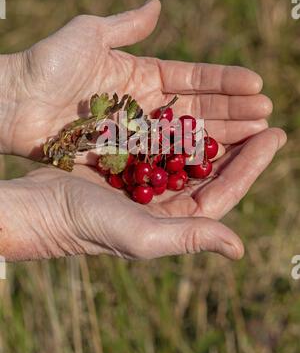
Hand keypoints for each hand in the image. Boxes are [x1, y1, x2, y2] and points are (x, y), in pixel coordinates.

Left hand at [0, 0, 271, 159]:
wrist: (14, 101)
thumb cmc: (47, 64)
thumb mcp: (88, 34)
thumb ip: (125, 24)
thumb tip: (158, 6)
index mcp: (141, 76)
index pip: (192, 79)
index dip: (224, 82)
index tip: (255, 84)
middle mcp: (144, 107)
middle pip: (196, 110)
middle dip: (231, 112)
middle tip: (266, 115)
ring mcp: (135, 134)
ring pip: (184, 136)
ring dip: (218, 136)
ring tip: (254, 136)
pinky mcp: (123, 158)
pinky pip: (162, 158)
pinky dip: (187, 159)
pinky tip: (216, 160)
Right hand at [0, 128, 285, 261]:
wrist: (42, 206)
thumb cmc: (88, 224)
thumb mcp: (142, 234)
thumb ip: (190, 237)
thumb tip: (239, 248)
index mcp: (177, 220)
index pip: (225, 191)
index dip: (252, 164)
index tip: (274, 135)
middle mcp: (169, 202)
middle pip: (214, 169)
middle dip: (241, 143)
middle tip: (265, 114)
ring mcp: (151, 182)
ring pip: (194, 152)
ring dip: (217, 129)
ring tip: (239, 104)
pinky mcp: (133, 164)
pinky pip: (168, 140)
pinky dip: (184, 124)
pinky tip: (196, 106)